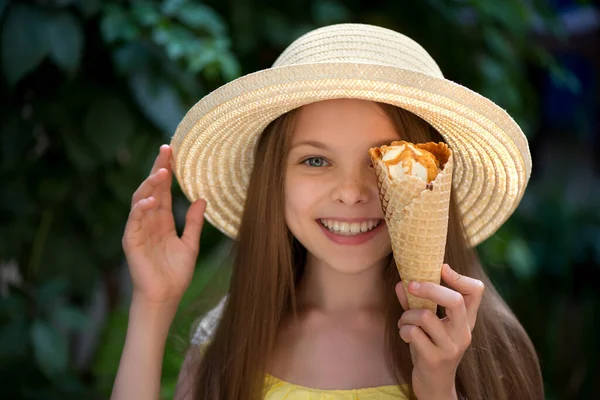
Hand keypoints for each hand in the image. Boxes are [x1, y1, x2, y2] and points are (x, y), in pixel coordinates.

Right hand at [122, 145, 206, 306]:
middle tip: (166, 150)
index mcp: (162, 220)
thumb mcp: (190, 243)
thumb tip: (202, 199)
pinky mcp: (131, 241)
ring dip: (150, 185)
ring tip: (162, 171)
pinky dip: (140, 209)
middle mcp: (149, 221)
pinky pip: (134, 221)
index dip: (167, 172)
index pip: (163, 190)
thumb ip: (194, 222)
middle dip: (158, 169)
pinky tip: (150, 200)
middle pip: (151, 189)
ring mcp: (138, 230)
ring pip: (140, 200)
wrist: (166, 296)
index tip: (174, 153)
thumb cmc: (176, 273)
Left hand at [395, 264, 483, 399]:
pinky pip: (413, 333)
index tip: (441, 269)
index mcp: (465, 320)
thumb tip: (402, 282)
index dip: (459, 276)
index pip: (476, 291)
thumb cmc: (430, 348)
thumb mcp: (428, 325)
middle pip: (454, 300)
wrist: (435, 386)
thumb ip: (416, 303)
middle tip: (411, 284)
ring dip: (407, 315)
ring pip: (425, 316)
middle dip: (429, 288)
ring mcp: (450, 347)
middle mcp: (463, 332)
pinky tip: (406, 336)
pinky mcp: (435, 359)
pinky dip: (404, 330)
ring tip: (405, 322)